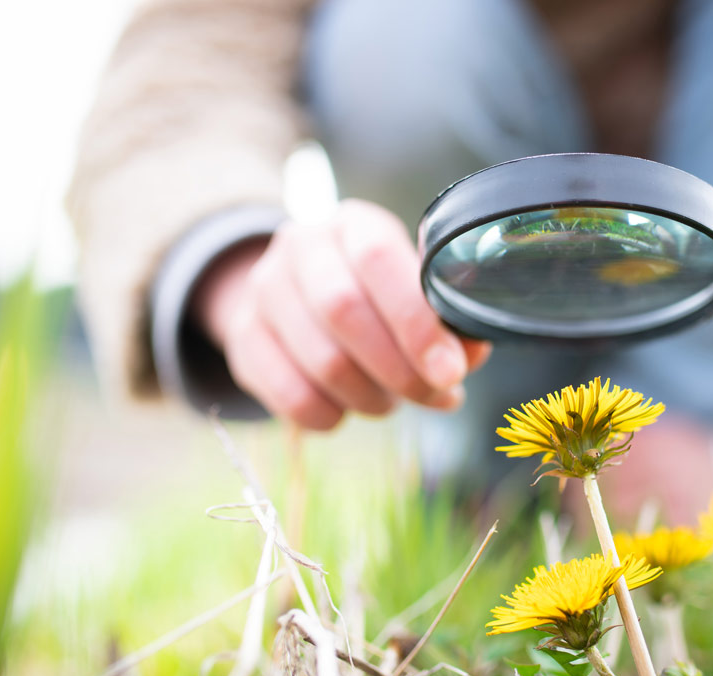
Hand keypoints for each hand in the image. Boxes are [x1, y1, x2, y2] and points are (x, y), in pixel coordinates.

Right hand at [192, 199, 491, 429]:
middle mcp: (301, 246)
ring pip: (322, 361)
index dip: (417, 322)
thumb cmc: (377, 297)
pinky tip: (347, 410)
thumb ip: (448, 319)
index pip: (378, 260)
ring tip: (393, 400)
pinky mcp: (243, 340)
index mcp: (354, 224)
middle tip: (434, 395)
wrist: (296, 295)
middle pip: (344, 310)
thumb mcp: (415, 290)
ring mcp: (264, 291)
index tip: (450, 370)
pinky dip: (331, 415)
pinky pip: (290, 396)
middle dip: (400, 369)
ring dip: (371, 397)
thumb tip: (469, 354)